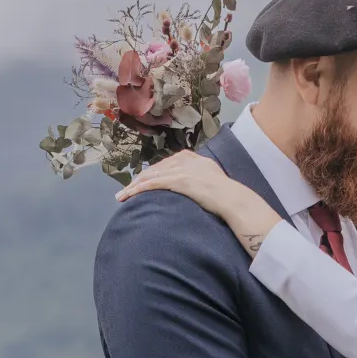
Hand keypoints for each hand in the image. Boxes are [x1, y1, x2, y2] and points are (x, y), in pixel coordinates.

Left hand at [117, 152, 280, 249]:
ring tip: (122, 196)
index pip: (166, 164)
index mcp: (193, 158)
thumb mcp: (211, 180)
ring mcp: (183, 170)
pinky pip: (155, 183)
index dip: (151, 174)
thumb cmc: (226, 196)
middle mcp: (186, 160)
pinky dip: (140, 189)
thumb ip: (199, 178)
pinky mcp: (181, 180)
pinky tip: (130, 195)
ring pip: (151, 176)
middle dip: (139, 180)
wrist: (234, 199)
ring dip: (134, 187)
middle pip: (155, 169)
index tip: (140, 182)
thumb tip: (193, 187)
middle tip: (126, 190)